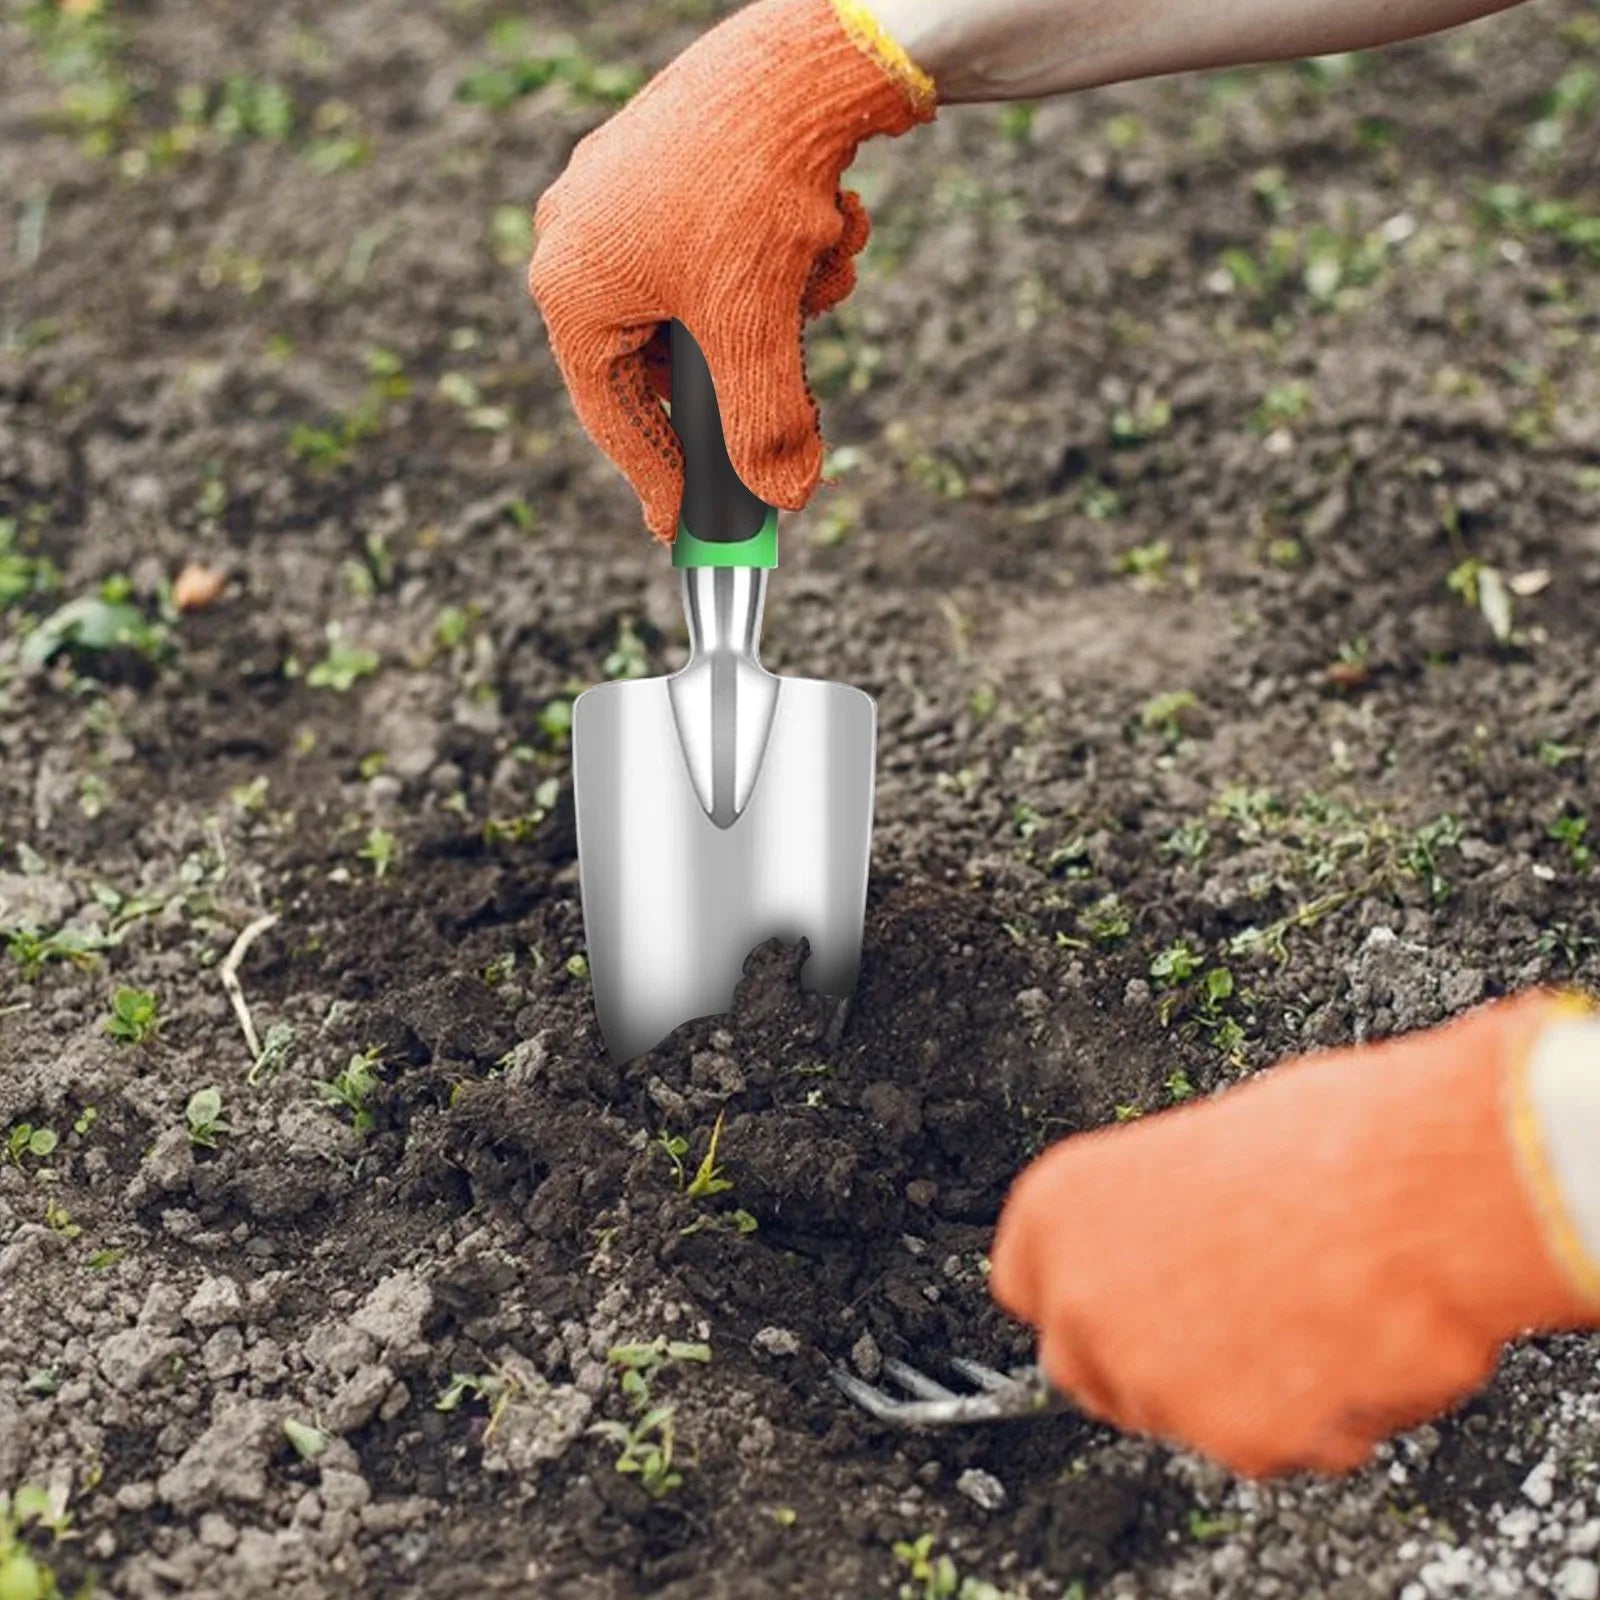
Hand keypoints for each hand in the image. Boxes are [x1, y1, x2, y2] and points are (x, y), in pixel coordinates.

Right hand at [528, 0, 934, 539]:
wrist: (812, 52)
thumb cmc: (755, 188)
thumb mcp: (758, 331)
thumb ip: (764, 427)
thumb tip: (785, 496)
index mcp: (573, 283)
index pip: (611, 414)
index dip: (658, 478)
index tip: (688, 528)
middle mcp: (588, 237)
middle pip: (670, 361)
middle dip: (748, 372)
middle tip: (789, 419)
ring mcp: (637, 199)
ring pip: (718, 308)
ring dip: (783, 311)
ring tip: (819, 270)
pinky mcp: (692, 171)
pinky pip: (738, 255)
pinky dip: (791, 262)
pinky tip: (829, 232)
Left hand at [989, 993, 1599, 1476]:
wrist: (1412, 1189)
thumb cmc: (1324, 1144)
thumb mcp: (1197, 1154)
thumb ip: (1148, 1227)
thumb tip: (1165, 1261)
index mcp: (1058, 1208)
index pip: (1026, 1286)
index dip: (1086, 1297)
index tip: (1125, 1298)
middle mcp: (1081, 1297)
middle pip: (1086, 1366)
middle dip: (1149, 1357)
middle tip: (1229, 1319)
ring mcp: (1148, 1376)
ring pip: (1183, 1413)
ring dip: (1239, 1386)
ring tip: (1315, 1307)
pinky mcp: (1227, 1439)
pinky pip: (1272, 1447)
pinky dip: (1315, 1419)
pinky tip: (1350, 1345)